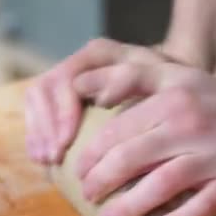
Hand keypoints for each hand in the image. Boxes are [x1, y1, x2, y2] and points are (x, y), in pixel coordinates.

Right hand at [24, 39, 185, 163]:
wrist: (178, 85)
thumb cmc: (173, 87)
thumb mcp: (164, 84)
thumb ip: (134, 84)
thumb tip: (102, 100)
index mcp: (101, 54)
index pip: (68, 79)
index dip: (63, 112)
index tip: (66, 142)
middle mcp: (81, 62)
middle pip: (45, 88)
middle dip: (46, 126)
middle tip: (53, 157)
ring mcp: (70, 77)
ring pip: (37, 99)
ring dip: (38, 132)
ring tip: (46, 161)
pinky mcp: (64, 96)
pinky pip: (40, 112)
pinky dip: (38, 135)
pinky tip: (45, 160)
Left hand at [73, 58, 215, 215]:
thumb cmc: (208, 102)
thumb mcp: (173, 76)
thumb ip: (129, 76)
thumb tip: (79, 84)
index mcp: (173, 96)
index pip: (120, 127)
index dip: (93, 152)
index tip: (79, 170)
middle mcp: (192, 123)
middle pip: (135, 156)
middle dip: (103, 181)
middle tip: (89, 196)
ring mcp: (215, 154)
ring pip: (163, 184)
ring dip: (130, 207)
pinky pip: (200, 207)